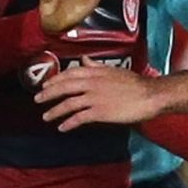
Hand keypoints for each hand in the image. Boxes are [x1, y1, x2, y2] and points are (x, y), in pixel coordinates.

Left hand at [35, 64, 168, 130]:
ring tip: (46, 117)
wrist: (149, 95)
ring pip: (68, 104)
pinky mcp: (99, 112)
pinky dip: (68, 123)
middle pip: (64, 88)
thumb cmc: (135, 83)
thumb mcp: (113, 70)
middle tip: (37, 100)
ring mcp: (94, 98)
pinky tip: (62, 127)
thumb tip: (84, 59)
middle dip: (48, 94)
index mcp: (95, 72)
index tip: (45, 85)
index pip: (69, 74)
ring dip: (54, 111)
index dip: (55, 80)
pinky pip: (79, 118)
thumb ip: (95, 66)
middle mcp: (91, 83)